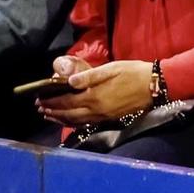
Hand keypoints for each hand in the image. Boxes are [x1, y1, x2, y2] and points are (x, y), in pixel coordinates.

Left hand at [36, 57, 155, 124]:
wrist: (154, 86)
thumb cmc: (133, 72)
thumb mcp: (111, 69)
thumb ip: (89, 76)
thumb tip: (68, 82)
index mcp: (95, 97)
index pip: (66, 102)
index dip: (51, 101)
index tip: (39, 99)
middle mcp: (96, 110)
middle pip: (69, 114)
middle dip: (53, 112)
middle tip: (39, 109)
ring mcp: (103, 116)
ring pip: (76, 121)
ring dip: (60, 119)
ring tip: (49, 116)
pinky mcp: (109, 118)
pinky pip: (86, 123)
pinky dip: (73, 122)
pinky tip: (70, 120)